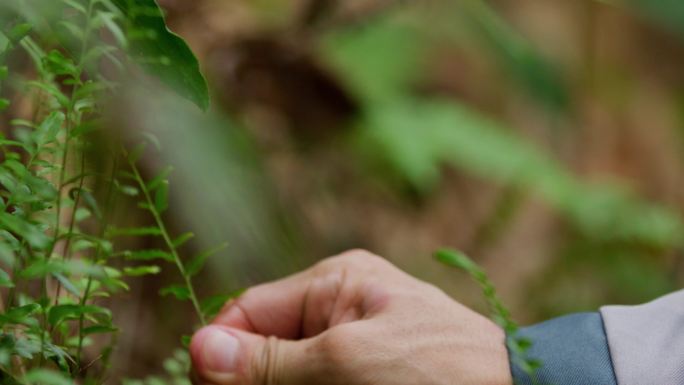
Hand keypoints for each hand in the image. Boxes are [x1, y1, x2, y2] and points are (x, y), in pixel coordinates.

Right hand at [190, 249, 511, 384]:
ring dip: (282, 382)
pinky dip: (310, 383)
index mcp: (335, 280)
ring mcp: (358, 340)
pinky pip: (321, 374)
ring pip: (293, 368)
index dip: (222, 351)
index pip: (250, 310)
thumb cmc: (437, 371)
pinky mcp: (371, 366)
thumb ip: (270, 361)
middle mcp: (343, 304)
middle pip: (268, 344)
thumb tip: (199, 348)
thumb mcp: (344, 363)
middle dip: (256, 377)